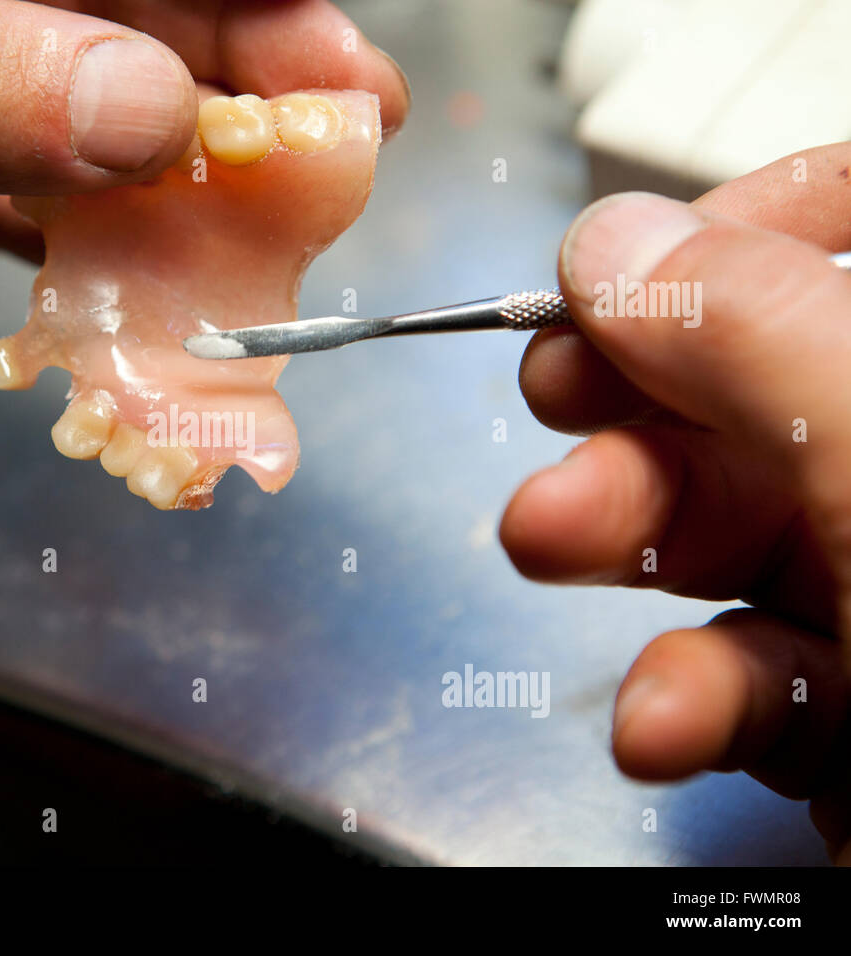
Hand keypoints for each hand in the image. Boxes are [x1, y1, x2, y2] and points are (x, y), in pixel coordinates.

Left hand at [0, 0, 408, 497]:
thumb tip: (150, 106)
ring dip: (187, 179)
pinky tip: (157, 280)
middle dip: (236, 82)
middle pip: (114, 18)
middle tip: (340, 147)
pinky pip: (35, 215)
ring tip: (272, 223)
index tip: (322, 55)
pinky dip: (104, 257)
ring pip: (89, 120)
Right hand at [501, 144, 850, 862]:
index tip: (627, 276)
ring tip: (551, 547)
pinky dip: (691, 689)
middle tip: (551, 405)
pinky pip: (758, 667)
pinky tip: (665, 717)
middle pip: (775, 387)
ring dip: (630, 545)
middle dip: (643, 397)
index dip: (742, 226)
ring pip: (747, 533)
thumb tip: (614, 244)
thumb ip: (760, 337)